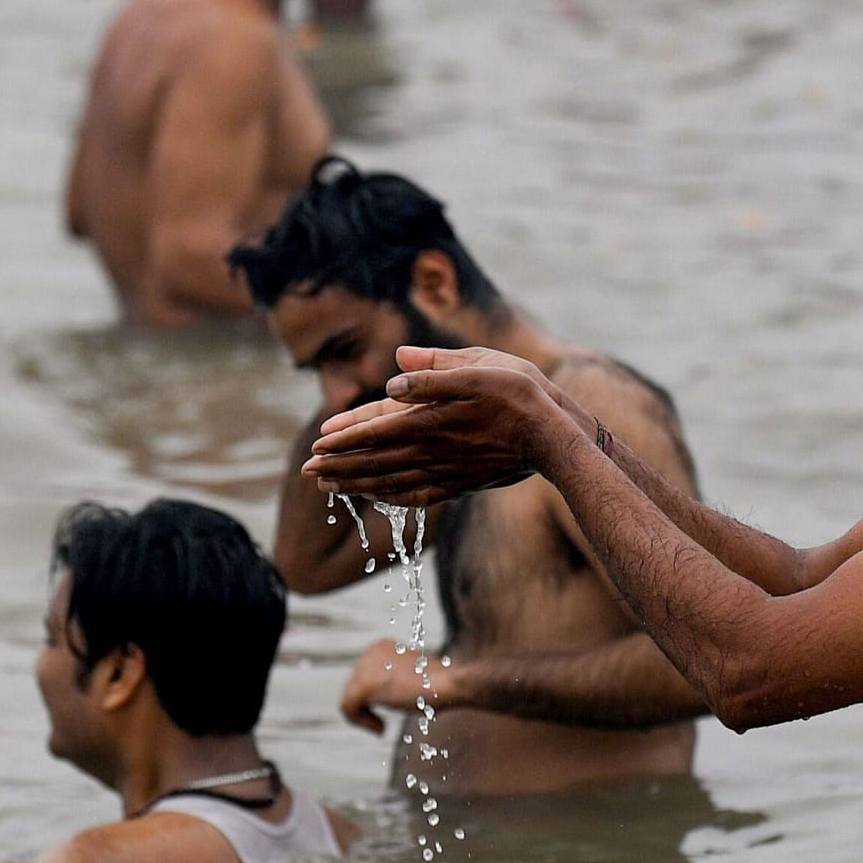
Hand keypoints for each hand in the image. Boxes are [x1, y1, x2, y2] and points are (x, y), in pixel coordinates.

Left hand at [303, 345, 585, 505]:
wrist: (554, 437)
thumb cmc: (519, 393)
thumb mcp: (479, 366)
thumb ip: (435, 369)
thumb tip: (396, 368)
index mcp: (431, 417)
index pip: (375, 429)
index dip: (344, 436)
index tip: (317, 442)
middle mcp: (433, 449)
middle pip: (375, 460)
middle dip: (339, 465)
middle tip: (309, 470)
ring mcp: (447, 471)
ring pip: (391, 480)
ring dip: (357, 483)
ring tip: (329, 486)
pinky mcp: (462, 483)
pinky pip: (419, 495)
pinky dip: (393, 496)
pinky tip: (380, 496)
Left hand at [339, 637, 458, 734]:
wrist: (446, 684)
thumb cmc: (438, 685)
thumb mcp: (412, 677)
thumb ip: (393, 680)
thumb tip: (382, 694)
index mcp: (381, 647)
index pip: (362, 677)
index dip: (372, 699)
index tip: (390, 709)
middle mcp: (370, 652)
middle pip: (352, 687)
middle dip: (366, 708)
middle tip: (383, 725)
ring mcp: (366, 667)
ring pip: (348, 698)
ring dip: (363, 717)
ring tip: (382, 727)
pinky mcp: (364, 685)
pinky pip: (347, 708)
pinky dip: (362, 722)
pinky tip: (381, 729)